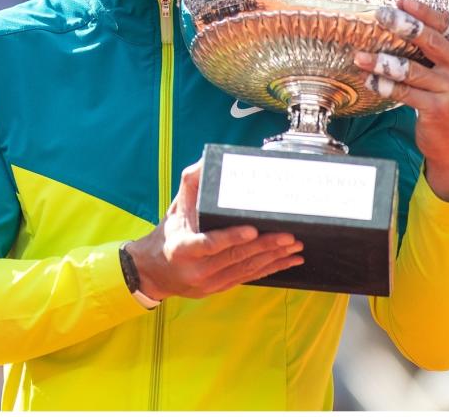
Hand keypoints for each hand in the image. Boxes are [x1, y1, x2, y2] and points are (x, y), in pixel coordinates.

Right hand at [125, 160, 302, 299]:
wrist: (154, 271)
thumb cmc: (168, 233)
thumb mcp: (176, 208)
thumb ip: (192, 183)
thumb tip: (207, 161)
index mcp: (182, 248)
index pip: (208, 244)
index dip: (231, 238)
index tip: (252, 229)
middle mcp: (197, 269)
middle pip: (235, 257)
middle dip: (265, 246)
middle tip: (289, 236)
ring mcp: (210, 282)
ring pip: (246, 269)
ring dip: (274, 257)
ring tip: (295, 246)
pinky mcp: (220, 287)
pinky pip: (249, 277)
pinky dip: (272, 268)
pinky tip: (289, 261)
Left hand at [352, 0, 448, 201]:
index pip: (448, 26)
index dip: (425, 12)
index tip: (402, 2)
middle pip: (432, 41)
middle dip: (405, 26)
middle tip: (381, 15)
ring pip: (412, 69)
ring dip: (383, 61)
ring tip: (360, 55)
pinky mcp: (438, 110)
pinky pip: (405, 93)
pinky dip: (384, 86)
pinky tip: (369, 80)